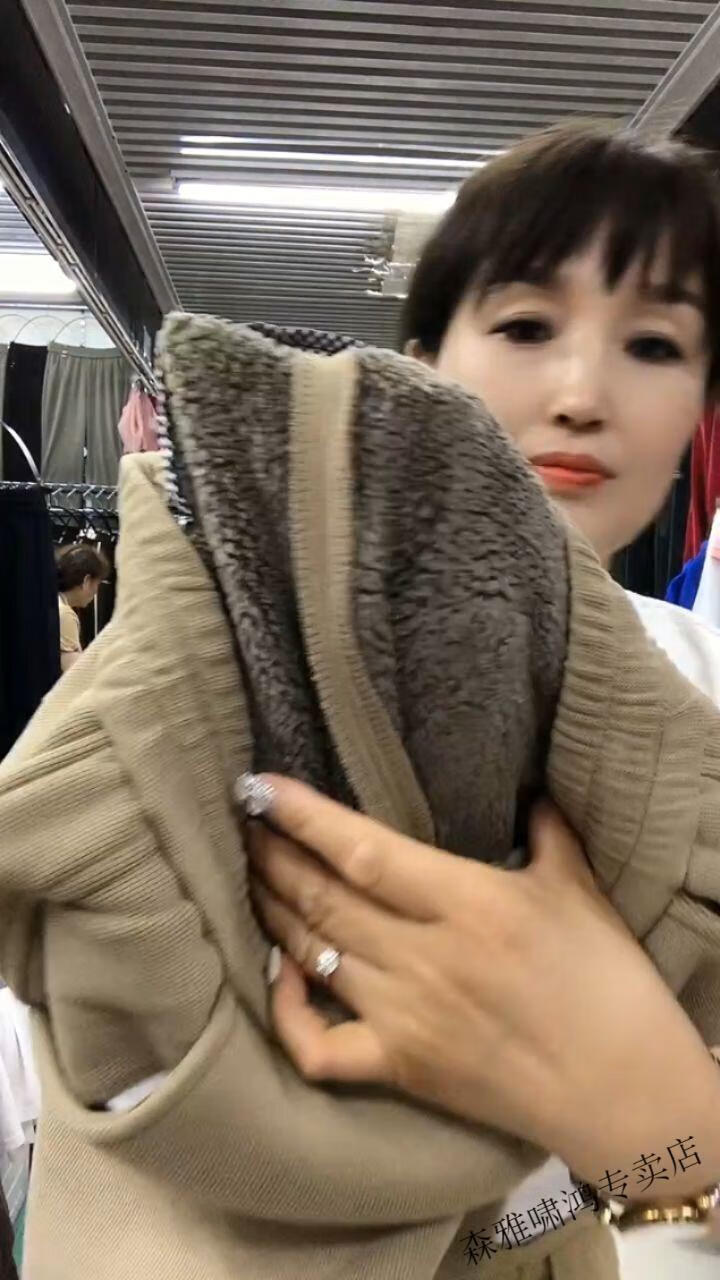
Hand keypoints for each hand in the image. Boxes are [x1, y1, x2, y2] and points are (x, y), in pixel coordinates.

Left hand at [248, 776, 719, 1197]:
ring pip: (314, 954)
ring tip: (251, 874)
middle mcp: (425, 957)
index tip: (260, 789)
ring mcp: (405, 1017)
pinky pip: (320, 1047)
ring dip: (273, 911)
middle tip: (244, 825)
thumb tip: (529, 788)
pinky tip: (280, 976)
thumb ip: (547, 831)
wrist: (627, 1095)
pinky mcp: (401, 1068)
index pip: (364, 851)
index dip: (303, 818)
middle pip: (323, 898)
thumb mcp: (580, 891)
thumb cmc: (611, 985)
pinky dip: (287, 1012)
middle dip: (274, 856)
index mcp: (469, 903)